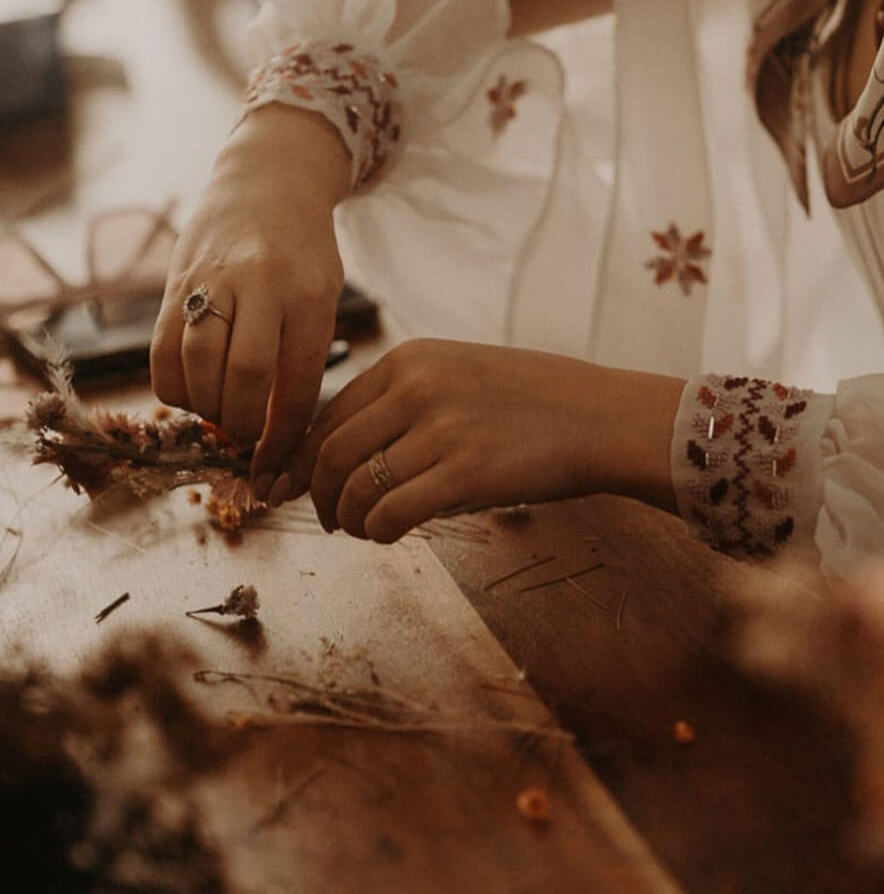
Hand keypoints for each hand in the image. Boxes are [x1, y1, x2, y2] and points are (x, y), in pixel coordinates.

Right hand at [150, 105, 350, 497]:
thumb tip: (275, 439)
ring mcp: (211, 281)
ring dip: (206, 407)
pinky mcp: (173, 282)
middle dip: (242, 424)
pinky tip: (191, 390)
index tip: (275, 469)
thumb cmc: (303, 253)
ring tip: (220, 410)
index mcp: (309, 296)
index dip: (283, 439)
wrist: (267, 180)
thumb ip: (300, 361)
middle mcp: (259, 286)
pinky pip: (161, 351)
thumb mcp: (322, 299)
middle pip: (243, 377)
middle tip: (245, 434)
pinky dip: (173, 388)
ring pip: (196, 365)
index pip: (296, 385)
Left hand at [277, 339, 683, 541]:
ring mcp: (441, 428)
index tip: (289, 484)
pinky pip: (391, 512)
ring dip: (348, 518)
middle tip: (325, 519)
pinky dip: (377, 531)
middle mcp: (417, 386)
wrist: (604, 417)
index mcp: (409, 359)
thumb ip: (402, 400)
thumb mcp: (458, 374)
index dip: (301, 458)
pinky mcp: (465, 471)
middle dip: (316, 494)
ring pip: (355, 486)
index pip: (328, 413)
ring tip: (361, 529)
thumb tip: (341, 450)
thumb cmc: (533, 403)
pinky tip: (387, 534)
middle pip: (331, 452)